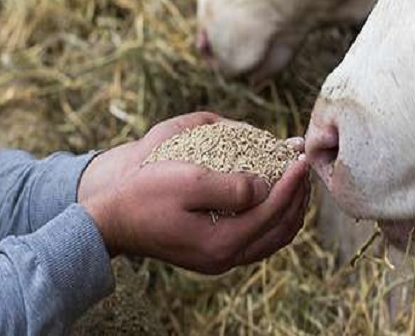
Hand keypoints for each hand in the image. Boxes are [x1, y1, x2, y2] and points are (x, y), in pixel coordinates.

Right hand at [78, 113, 310, 274]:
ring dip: (289, 207)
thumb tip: (267, 186)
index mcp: (222, 242)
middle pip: (281, 229)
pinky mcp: (213, 252)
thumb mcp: (188, 180)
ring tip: (294, 178)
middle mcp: (225, 257)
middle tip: (303, 165)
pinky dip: (272, 215)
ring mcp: (220, 258)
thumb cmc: (145, 194)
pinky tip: (270, 193)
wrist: (111, 220)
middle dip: (298, 196)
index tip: (299, 156)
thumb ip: (232, 186)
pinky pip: (258, 238)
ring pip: (273, 237)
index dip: (292, 182)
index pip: (273, 210)